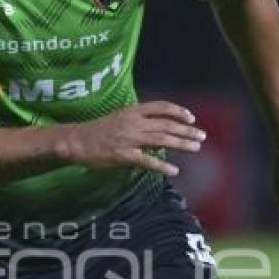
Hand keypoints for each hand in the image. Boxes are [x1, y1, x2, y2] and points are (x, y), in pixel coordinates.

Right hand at [60, 102, 204, 176]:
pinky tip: (174, 171)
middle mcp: (133, 123)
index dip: (178, 111)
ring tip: (195, 148)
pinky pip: (147, 161)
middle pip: (166, 124)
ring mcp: (129, 139)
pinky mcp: (124, 156)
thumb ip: (137, 120)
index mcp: (132, 111)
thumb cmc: (97, 130)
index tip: (191, 118)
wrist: (76, 141)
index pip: (161, 107)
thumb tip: (157, 127)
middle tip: (202, 136)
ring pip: (162, 139)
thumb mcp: (118, 118)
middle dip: (186, 131)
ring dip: (181, 144)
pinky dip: (162, 166)